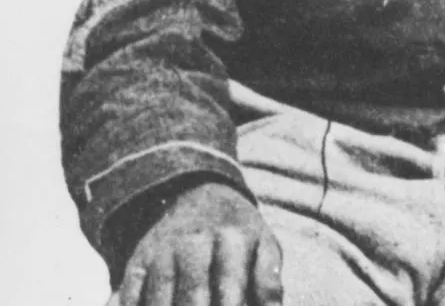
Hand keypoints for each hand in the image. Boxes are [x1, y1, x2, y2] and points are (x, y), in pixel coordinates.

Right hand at [111, 182, 282, 305]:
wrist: (195, 195)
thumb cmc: (237, 233)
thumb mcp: (263, 245)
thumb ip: (269, 282)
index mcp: (232, 238)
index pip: (229, 288)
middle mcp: (194, 243)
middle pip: (191, 298)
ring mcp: (161, 253)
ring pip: (158, 302)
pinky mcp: (136, 262)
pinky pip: (128, 298)